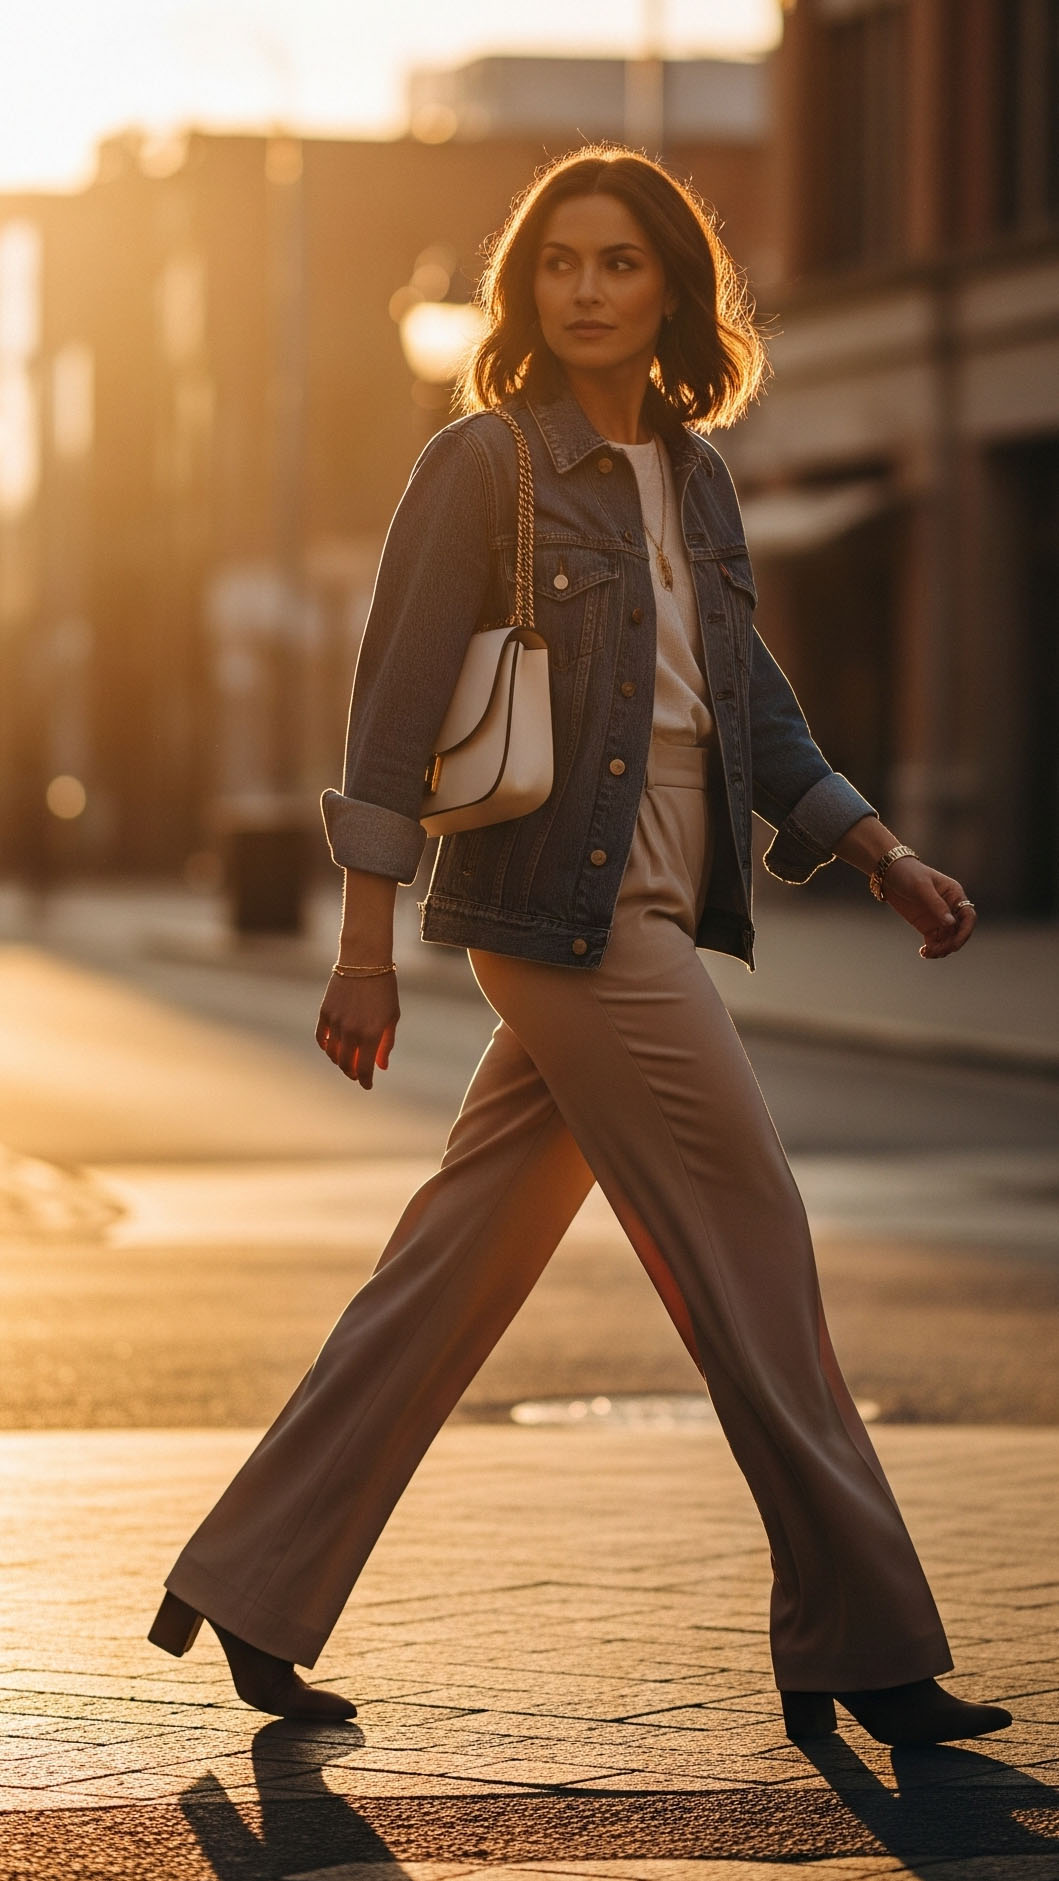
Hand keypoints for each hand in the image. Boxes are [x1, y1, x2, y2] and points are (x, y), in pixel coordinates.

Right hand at [315, 971, 399, 1088]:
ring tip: (346, 1061)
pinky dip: (326, 1047)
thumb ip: (386, 1044)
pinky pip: (321, 1038)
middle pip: (346, 1065)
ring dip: (340, 1061)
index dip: (365, 1081)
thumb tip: (381, 1067)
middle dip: (352, 1073)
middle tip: (357, 1074)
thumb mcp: (391, 1017)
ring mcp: (335, 1022)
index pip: (363, 1069)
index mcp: (371, 1034)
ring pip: (333, 1053)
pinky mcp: (324, 1013)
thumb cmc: (384, 989)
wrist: (364, 961)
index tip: (367, 1085)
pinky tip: (332, 1048)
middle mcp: (351, 1031)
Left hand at [881, 858, 976, 958]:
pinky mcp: (927, 926)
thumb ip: (936, 905)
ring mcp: (939, 918)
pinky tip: (923, 952)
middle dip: (952, 943)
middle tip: (937, 950)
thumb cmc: (908, 874)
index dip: (965, 932)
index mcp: (955, 895)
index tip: (955, 944)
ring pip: (948, 939)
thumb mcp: (922, 887)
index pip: (968, 916)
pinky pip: (935, 941)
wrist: (889, 874)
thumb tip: (951, 924)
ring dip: (942, 949)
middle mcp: (951, 908)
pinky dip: (932, 949)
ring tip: (928, 953)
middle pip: (959, 931)